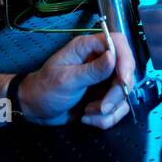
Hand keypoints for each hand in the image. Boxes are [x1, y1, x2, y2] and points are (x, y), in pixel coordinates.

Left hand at [19, 30, 136, 128]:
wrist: (36, 110)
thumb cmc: (46, 89)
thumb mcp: (67, 80)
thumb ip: (92, 70)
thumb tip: (113, 56)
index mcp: (88, 48)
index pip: (118, 43)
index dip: (125, 59)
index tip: (123, 81)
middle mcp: (99, 61)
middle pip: (125, 72)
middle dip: (116, 94)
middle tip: (102, 107)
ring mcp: (103, 80)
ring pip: (123, 93)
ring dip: (108, 109)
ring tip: (88, 112)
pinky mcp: (104, 97)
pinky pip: (118, 108)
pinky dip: (105, 118)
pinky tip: (87, 118)